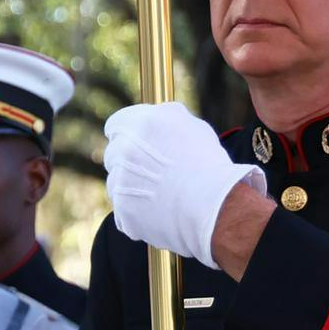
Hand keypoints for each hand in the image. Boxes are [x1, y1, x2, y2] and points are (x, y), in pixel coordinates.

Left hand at [104, 103, 265, 268]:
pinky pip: (124, 213)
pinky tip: (161, 213)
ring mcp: (120, 181)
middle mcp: (124, 149)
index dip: (127, 136)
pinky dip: (137, 215)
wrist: (215, 206)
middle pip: (114, 155)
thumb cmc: (210, 165)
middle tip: (153, 174)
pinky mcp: (123, 211)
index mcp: (140, 124)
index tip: (136, 147)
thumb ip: (167, 117)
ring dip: (131, 189)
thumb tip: (157, 114)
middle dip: (129, 163)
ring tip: (162, 196)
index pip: (116, 126)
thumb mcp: (194, 127)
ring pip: (117, 184)